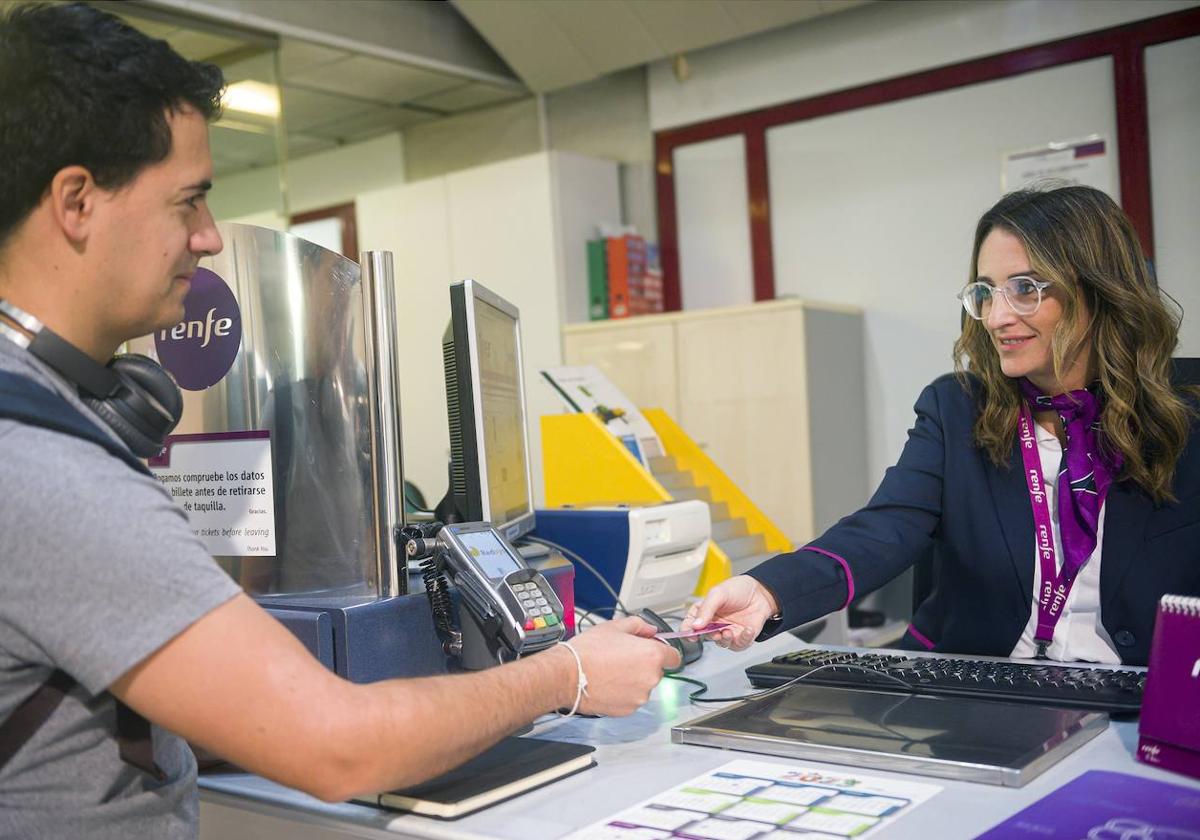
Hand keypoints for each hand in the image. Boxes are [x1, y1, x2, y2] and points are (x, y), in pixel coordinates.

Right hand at [565, 616, 680, 715]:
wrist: (568, 675)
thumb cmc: (588, 651)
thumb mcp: (614, 626)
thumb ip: (639, 626)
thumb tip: (651, 630)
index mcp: (652, 655)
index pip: (675, 657)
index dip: (664, 652)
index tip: (653, 650)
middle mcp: (650, 678)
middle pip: (657, 671)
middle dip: (644, 665)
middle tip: (622, 658)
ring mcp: (640, 696)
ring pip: (643, 686)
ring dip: (633, 680)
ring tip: (611, 671)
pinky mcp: (628, 710)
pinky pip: (631, 698)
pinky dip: (623, 693)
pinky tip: (608, 683)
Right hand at [680, 575, 778, 650]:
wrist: (761, 592)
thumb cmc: (739, 589)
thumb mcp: (718, 594)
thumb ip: (706, 609)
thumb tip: (695, 625)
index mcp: (705, 612)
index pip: (691, 624)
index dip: (687, 631)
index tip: (689, 635)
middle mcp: (715, 624)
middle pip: (705, 636)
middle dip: (709, 637)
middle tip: (714, 632)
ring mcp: (728, 631)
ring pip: (722, 644)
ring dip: (724, 640)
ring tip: (728, 631)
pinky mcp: (742, 637)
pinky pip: (740, 645)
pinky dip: (743, 639)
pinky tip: (747, 630)